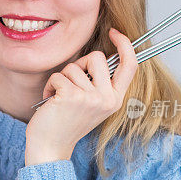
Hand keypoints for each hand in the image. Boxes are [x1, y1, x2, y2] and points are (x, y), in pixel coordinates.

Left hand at [25, 28, 137, 164]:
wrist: (51, 147)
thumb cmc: (67, 123)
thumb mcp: (93, 104)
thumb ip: (100, 83)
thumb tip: (101, 56)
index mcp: (115, 99)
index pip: (130, 65)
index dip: (125, 45)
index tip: (114, 32)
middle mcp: (107, 99)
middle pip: (97, 57)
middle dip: (79, 64)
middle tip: (71, 83)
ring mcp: (90, 98)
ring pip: (73, 66)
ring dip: (61, 79)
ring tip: (59, 98)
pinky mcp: (72, 96)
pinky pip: (58, 75)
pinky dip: (50, 85)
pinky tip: (50, 100)